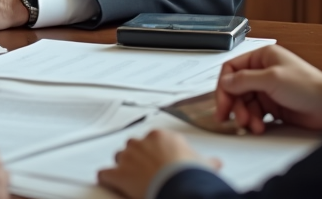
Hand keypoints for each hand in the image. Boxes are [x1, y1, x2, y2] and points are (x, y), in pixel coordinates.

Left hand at [98, 129, 218, 198]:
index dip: (154, 151)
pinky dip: (107, 179)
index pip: (152, 139)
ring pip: (118, 157)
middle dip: (137, 157)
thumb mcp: (203, 164)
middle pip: (133, 146)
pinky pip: (105, 174)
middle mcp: (141, 143)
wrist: (179, 185)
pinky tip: (109, 183)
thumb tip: (216, 163)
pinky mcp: (118, 174)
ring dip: (122, 166)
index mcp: (161, 137)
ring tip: (130, 178)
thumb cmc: (190, 173)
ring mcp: (127, 158)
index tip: (158, 160)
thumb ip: (206, 161)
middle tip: (145, 170)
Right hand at [215, 45, 321, 133]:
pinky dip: (254, 121)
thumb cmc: (308, 86)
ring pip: (244, 103)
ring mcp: (268, 89)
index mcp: (262, 58)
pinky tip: (259, 127)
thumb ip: (245, 80)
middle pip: (236, 88)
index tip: (222, 102)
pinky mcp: (273, 106)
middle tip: (230, 117)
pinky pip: (255, 113)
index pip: (232, 69)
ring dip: (244, 115)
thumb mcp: (272, 79)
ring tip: (251, 125)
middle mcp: (263, 72)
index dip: (224, 85)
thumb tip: (225, 82)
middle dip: (233, 104)